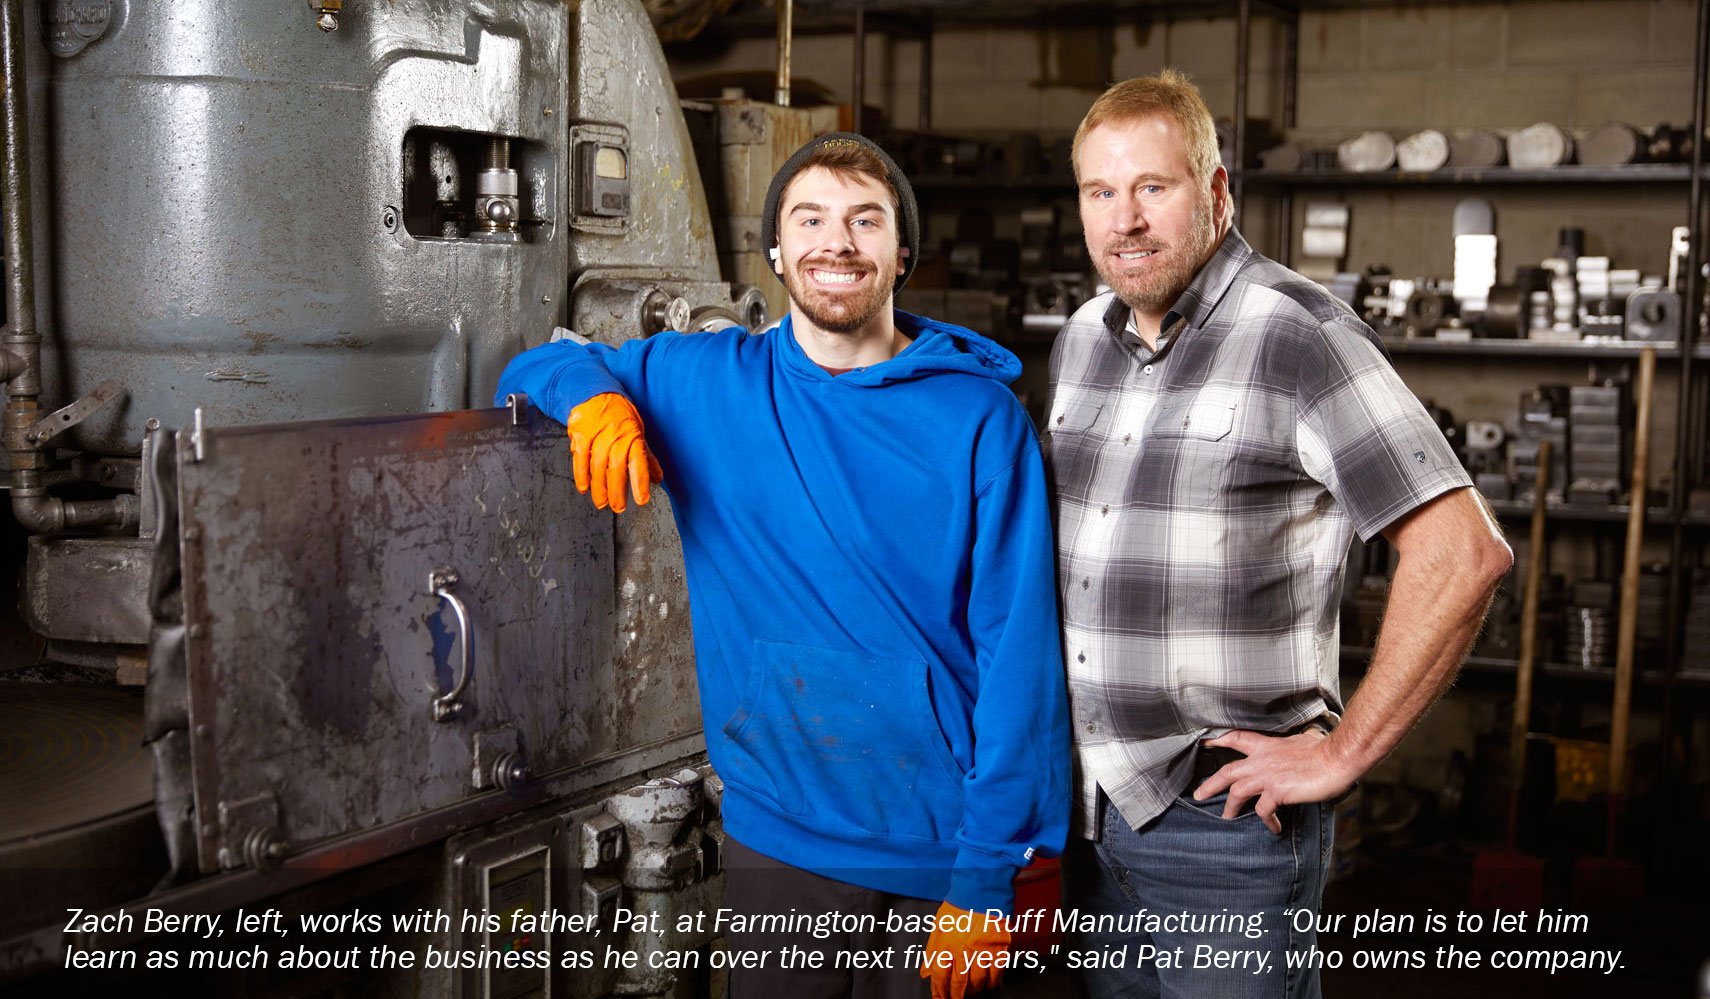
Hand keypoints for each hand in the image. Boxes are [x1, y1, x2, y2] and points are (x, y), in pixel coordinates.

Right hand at [566, 393, 663, 512]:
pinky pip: (580, 458)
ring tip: (602, 503)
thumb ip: (646, 456)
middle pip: (616, 468)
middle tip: (618, 508)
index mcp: (633, 436)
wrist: (596, 392)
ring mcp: (597, 434)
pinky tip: (584, 487)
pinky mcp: (580, 433)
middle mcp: (616, 435)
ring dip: (599, 488)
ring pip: (597, 466)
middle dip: (617, 491)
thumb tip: (658, 479)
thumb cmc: (620, 415)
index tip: (641, 500)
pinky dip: (581, 475)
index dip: (640, 482)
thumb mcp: (638, 432)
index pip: (639, 462)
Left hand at [920, 902, 1009, 998]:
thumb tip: (925, 971)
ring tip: (971, 990)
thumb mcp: (938, 926)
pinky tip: (989, 983)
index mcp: (946, 945)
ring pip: (978, 982)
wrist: (981, 890)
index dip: (939, 991)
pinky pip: (996, 974)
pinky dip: (992, 982)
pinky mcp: (999, 949)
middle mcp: (964, 951)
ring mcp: (982, 952)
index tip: (940, 998)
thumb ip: (932, 950)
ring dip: (973, 990)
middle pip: (959, 983)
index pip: (939, 976)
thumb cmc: (959, 906)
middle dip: (955, 996)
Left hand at [1192, 729, 1356, 833]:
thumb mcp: (1301, 740)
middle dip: (1210, 784)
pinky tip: (1274, 828)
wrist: (1338, 758)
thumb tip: (1299, 742)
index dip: (1218, 741)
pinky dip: (1266, 821)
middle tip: (1198, 795)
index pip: (1236, 738)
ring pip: (1236, 792)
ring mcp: (1268, 775)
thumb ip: (1290, 745)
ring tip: (1227, 818)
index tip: (1205, 745)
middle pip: (1227, 771)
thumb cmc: (1325, 750)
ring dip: (1230, 807)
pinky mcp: (1277, 791)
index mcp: (1267, 746)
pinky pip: (1263, 810)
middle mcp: (1262, 760)